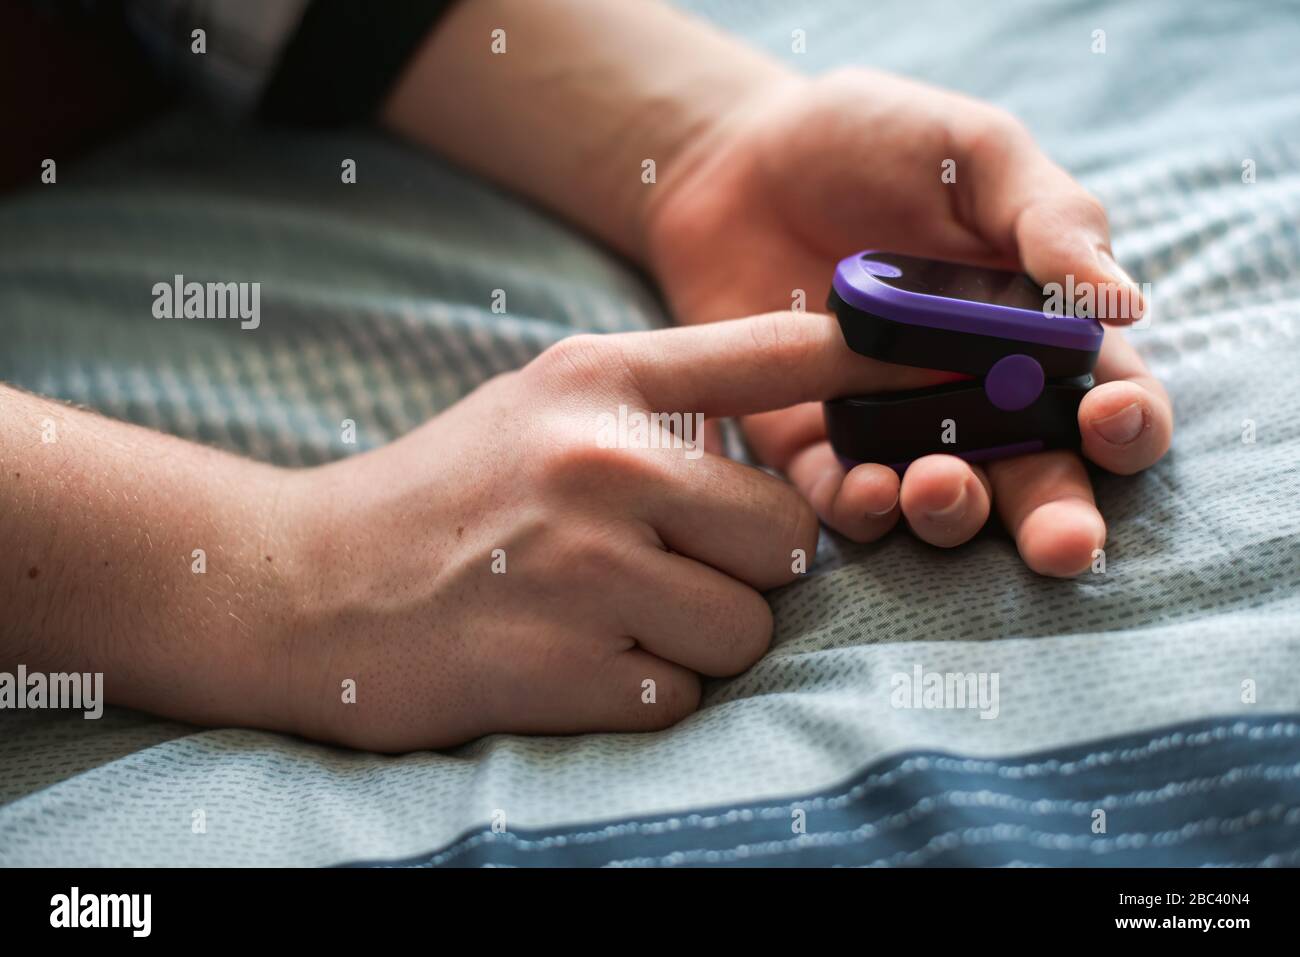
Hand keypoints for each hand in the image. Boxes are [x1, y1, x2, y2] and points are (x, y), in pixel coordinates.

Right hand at [277, 313, 895, 750]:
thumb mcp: (545, 404)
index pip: (782, 350)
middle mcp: (602, 460)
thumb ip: (665, 398)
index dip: (882, 356)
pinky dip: (647, 688)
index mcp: (601, 380)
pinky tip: (573, 660)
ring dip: (700, 636)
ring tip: (611, 616)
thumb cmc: (447, 494)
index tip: (964, 361)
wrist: (306, 587)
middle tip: (663, 567)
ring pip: (748, 625)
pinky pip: (683, 693)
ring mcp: (582, 567)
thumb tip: (800, 427)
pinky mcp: (563, 668)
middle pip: (787, 534)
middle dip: (746, 567)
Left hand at [645, 68, 1172, 576]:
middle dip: (1058, 522)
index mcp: (1040, 334)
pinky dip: (861, 510)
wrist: (741, 159)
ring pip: (946, 506)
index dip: (1126, 427)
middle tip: (1064, 547)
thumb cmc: (874, 142)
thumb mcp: (975, 153)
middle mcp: (978, 399)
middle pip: (1039, 482)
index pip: (1111, 403)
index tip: (1108, 419)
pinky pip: (844, 500)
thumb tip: (1126, 301)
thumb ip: (1050, 218)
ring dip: (955, 515)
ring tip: (938, 487)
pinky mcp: (814, 445)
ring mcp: (896, 428)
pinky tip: (868, 490)